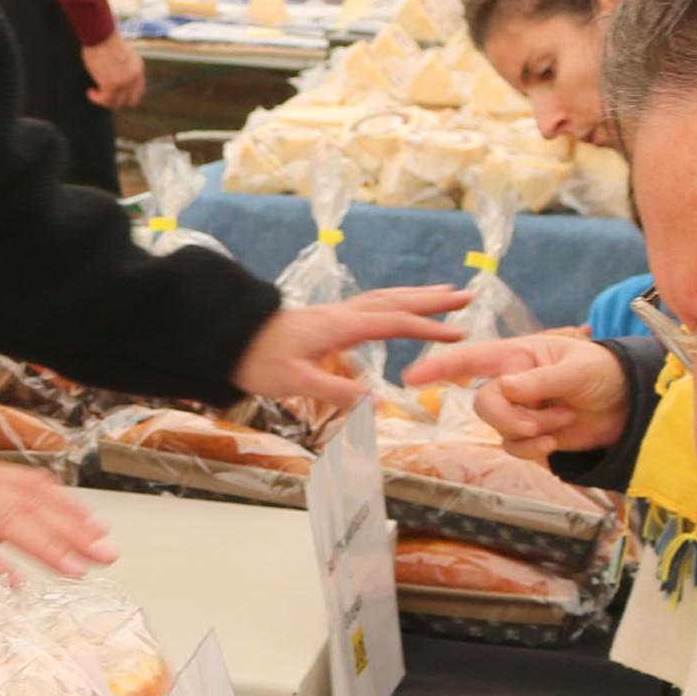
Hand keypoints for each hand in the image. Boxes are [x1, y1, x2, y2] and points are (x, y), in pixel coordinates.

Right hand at [0, 449, 114, 580]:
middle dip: (72, 531)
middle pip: (30, 506)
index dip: (70, 509)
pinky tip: (16, 582)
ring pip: (7, 523)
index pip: (32, 486)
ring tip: (75, 570)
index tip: (99, 531)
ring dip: (46, 548)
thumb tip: (11, 531)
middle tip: (105, 555)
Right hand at [81, 33, 147, 109]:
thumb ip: (124, 66)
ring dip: (104, 101)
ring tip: (95, 93)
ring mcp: (124, 82)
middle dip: (117, 102)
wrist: (100, 34)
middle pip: (130, 102)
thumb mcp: (122, 54)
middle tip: (105, 97)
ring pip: (116, 103)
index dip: (126, 96)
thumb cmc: (105, 39)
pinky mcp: (112, 84)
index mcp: (138, 68)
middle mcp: (134, 77)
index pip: (138, 91)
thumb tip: (115, 75)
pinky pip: (105, 99)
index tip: (115, 94)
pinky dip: (96, 98)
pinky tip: (90, 92)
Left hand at [234, 284, 465, 403]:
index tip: (459, 334)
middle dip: (432, 299)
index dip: (428, 329)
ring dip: (416, 295)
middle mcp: (342, 314)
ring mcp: (335, 314)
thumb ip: (335, 391)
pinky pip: (372, 303)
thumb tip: (373, 403)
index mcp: (339, 327)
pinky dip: (394, 301)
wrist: (229, 338)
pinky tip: (399, 307)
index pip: (394, 324)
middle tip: (467, 295)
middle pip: (395, 301)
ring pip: (384, 297)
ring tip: (444, 292)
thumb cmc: (258, 360)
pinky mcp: (328, 319)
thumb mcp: (294, 382)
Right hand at [404, 329, 623, 457]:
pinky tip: (556, 441)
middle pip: (483, 404)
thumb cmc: (603, 372)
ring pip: (499, 429)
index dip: (439, 366)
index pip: (472, 358)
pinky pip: (515, 449)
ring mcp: (520, 411)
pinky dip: (535, 450)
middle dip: (510, 418)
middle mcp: (512, 383)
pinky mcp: (530, 437)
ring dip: (531, 433)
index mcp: (518, 355)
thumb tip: (506, 388)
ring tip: (563, 420)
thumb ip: (539, 381)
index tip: (411, 377)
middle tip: (540, 423)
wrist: (628, 406)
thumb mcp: (576, 369)